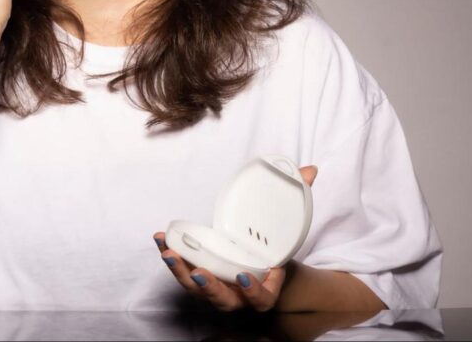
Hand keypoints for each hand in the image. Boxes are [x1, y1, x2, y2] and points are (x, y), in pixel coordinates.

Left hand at [154, 165, 317, 312]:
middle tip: (198, 272)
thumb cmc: (273, 249)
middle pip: (223, 300)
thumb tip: (310, 170)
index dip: (254, 291)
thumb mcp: (287, 228)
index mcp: (265, 289)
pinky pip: (183, 273)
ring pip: (197, 290)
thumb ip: (299, 200)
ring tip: (170, 253)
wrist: (261, 267)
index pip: (262, 298)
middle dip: (209, 287)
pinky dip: (171, 258)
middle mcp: (239, 296)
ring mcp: (217, 290)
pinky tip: (161, 240)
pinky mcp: (199, 279)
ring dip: (181, 273)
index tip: (245, 277)